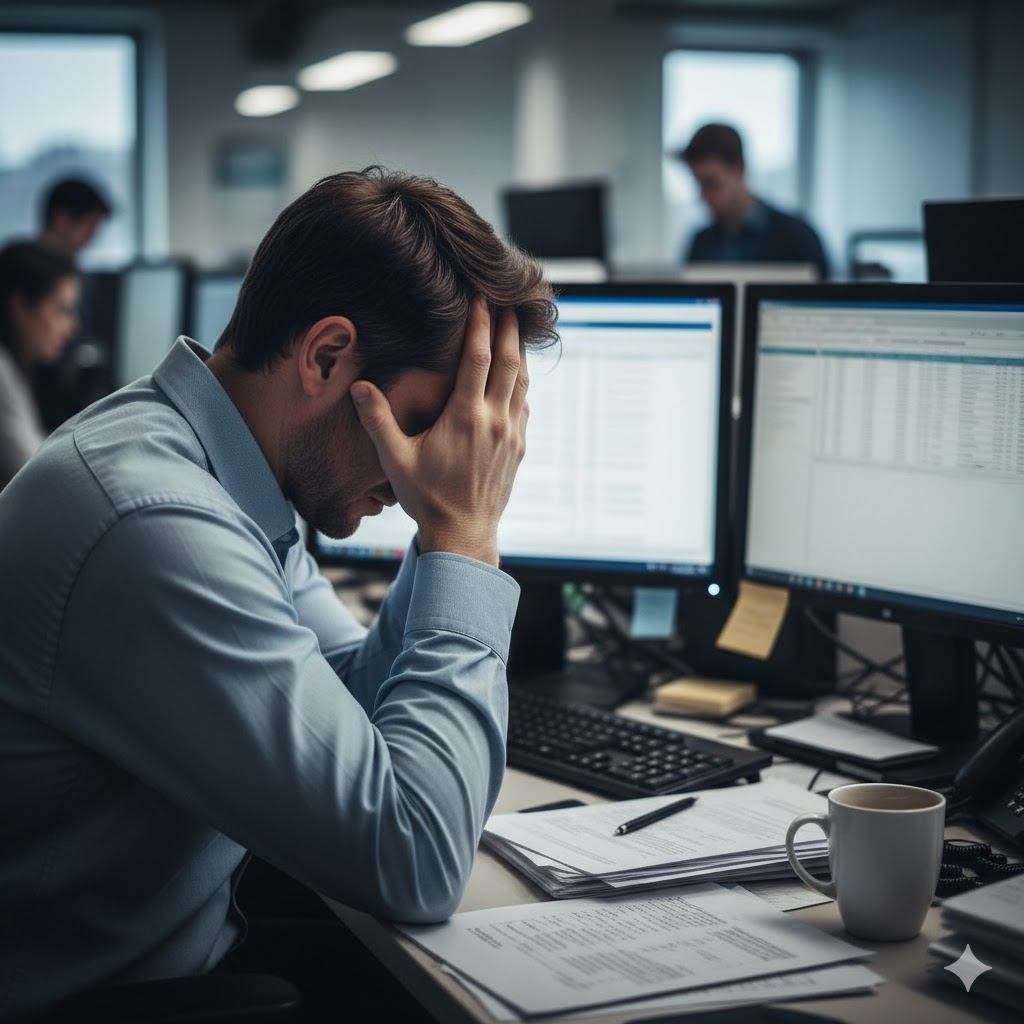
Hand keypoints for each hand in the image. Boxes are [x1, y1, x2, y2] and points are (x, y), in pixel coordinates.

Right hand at [350, 299, 528, 565]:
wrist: (463, 534)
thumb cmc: (426, 498)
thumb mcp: (395, 459)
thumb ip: (377, 420)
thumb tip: (358, 386)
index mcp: (465, 417)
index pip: (478, 357)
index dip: (480, 322)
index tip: (481, 296)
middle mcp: (495, 420)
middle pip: (510, 360)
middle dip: (509, 326)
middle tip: (509, 298)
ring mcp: (511, 433)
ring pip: (522, 380)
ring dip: (520, 350)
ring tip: (516, 326)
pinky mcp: (518, 446)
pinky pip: (524, 403)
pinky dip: (521, 380)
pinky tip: (516, 373)